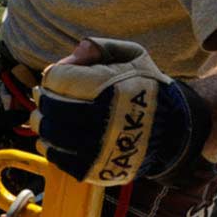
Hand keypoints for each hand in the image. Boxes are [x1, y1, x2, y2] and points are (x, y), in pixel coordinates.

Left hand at [30, 39, 211, 184]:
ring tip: (48, 116)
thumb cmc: (147, 89)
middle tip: (46, 96)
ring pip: (49, 133)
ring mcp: (97, 147)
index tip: (60, 75)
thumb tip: (77, 51)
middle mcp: (101, 118)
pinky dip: (50, 147)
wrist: (174, 130)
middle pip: (50, 106)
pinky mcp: (95, 169)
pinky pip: (58, 158)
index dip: (54, 75)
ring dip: (43, 122)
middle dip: (45, 99)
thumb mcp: (134, 56)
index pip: (57, 78)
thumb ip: (103, 47)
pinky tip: (54, 138)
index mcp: (108, 87)